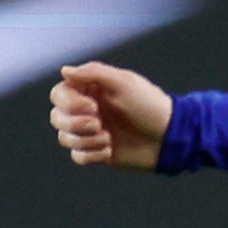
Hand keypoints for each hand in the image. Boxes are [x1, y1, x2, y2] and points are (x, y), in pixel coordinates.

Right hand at [50, 63, 173, 170]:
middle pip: (57, 118)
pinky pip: (78, 157)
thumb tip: (65, 71)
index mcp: (91, 91)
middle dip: (75, 123)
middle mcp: (87, 111)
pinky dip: (92, 155)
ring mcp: (92, 133)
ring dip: (86, 140)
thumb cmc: (150, 106)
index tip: (92, 106)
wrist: (170, 138)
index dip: (68, 103)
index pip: (58, 95)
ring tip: (109, 137)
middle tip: (99, 123)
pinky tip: (111, 150)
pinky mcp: (98, 152)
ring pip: (65, 138)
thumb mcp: (124, 83)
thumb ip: (93, 72)